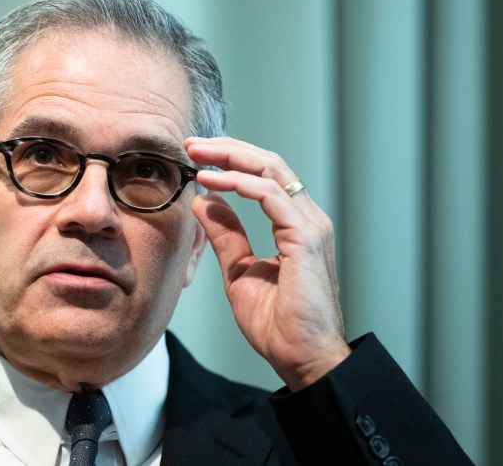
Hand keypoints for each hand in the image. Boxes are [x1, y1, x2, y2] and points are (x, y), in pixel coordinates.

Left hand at [184, 136, 350, 390]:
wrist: (302, 359)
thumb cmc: (279, 324)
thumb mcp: (240, 271)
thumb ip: (227, 235)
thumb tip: (206, 202)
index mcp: (295, 225)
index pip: (264, 177)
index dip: (230, 160)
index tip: (195, 157)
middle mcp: (307, 219)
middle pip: (268, 164)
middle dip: (228, 148)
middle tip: (191, 143)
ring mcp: (310, 226)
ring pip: (271, 170)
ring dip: (230, 157)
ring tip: (197, 155)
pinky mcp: (306, 239)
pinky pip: (271, 196)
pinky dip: (240, 183)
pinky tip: (214, 181)